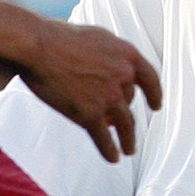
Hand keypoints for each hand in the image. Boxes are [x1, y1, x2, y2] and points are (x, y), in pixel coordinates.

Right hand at [21, 19, 163, 162]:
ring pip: (125, 125)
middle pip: (130, 102)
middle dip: (127, 116)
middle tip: (128, 129)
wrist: (38, 46)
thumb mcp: (97, 37)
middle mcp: (123, 76)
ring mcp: (109, 96)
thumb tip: (115, 68)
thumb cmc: (59, 37)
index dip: (154, 94)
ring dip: (128, 140)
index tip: (156, 106)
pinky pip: (104, 138)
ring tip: (128, 150)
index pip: (150, 79)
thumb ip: (110, 54)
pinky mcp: (90, 114)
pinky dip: (109, 150)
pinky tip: (112, 158)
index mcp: (127, 55)